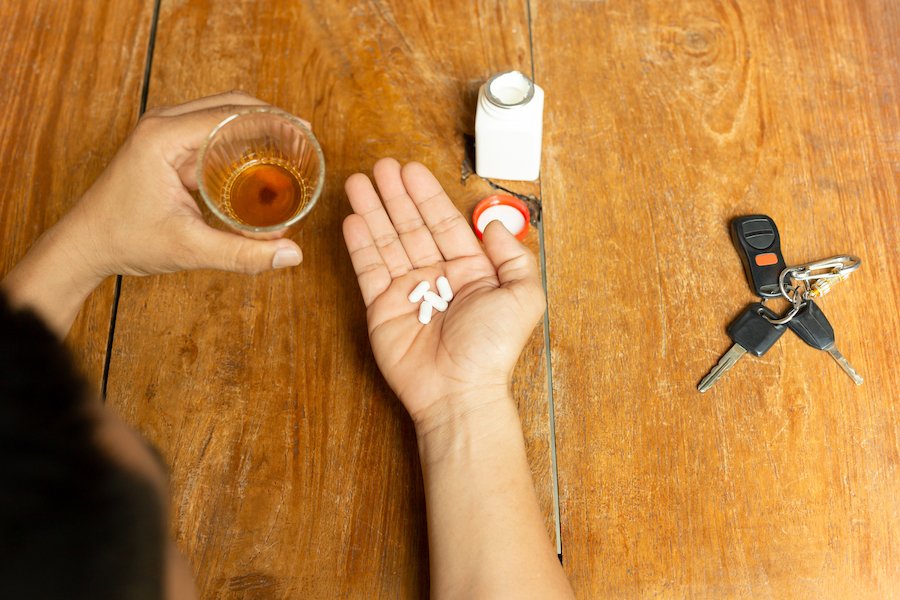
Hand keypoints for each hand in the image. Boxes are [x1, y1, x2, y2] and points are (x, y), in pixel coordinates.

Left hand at [63, 91, 303, 280]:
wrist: (85, 245)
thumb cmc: (124, 239)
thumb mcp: (189, 248)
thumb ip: (242, 253)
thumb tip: (291, 254)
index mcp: (164, 137)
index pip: (232, 114)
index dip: (274, 120)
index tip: (306, 133)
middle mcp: (163, 124)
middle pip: (231, 105)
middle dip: (272, 119)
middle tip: (304, 140)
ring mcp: (163, 132)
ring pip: (221, 116)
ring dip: (256, 127)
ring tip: (290, 148)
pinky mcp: (165, 147)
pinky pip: (210, 133)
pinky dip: (238, 141)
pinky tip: (260, 162)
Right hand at [342, 158, 544, 429]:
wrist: (459, 391)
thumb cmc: (492, 349)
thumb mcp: (522, 296)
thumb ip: (513, 256)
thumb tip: (493, 225)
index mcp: (470, 272)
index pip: (445, 223)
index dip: (427, 195)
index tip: (411, 170)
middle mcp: (437, 277)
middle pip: (412, 226)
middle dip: (396, 195)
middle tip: (381, 166)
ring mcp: (407, 291)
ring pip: (388, 241)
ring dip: (374, 210)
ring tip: (359, 181)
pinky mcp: (382, 308)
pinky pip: (370, 268)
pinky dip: (361, 243)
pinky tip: (354, 218)